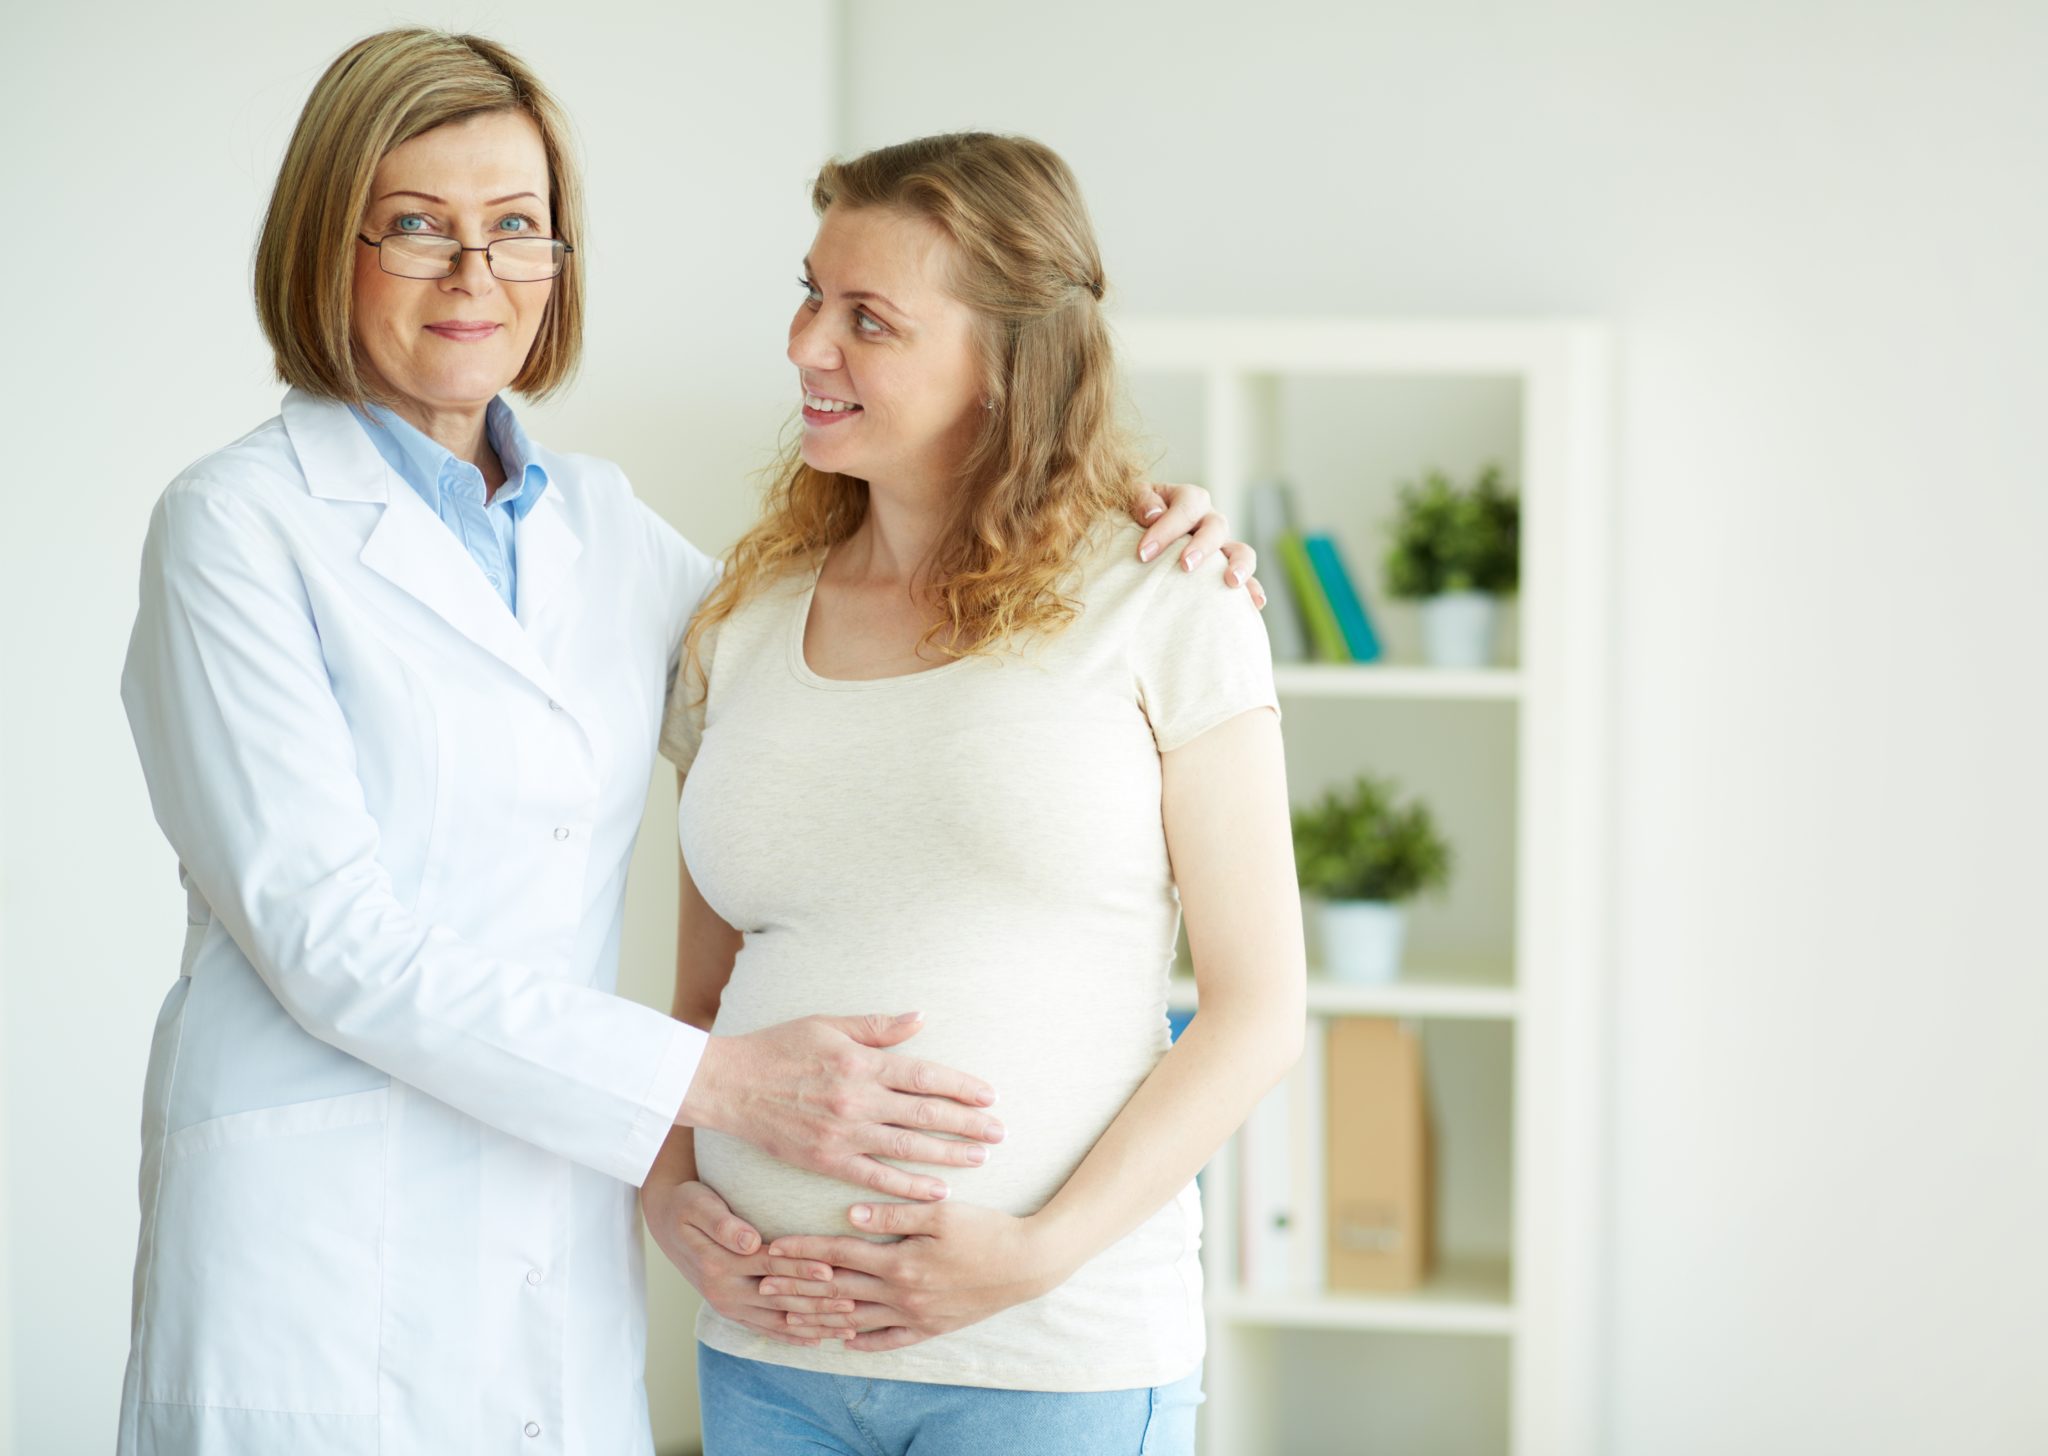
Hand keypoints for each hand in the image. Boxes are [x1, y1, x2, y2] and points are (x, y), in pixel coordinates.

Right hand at [640, 1177, 861, 1347]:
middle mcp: (723, 1291)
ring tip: (848, 1328)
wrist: (665, 1220)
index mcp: (718, 1263)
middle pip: (779, 1299)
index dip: (801, 1269)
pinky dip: (792, 1335)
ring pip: (777, 1321)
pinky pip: (766, 1328)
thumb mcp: (697, 1204)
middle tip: (854, 1305)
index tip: (832, 1271)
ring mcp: (727, 1305)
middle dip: (818, 1303)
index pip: (770, 1267)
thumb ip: (723, 1223)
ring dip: (813, 1326)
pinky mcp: (731, 1310)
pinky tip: (818, 1340)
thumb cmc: (686, 1204)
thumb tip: (750, 1242)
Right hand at [677, 1012, 1005, 1202]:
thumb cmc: (779, 1048)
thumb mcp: (829, 1025)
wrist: (730, 1085)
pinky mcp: (827, 1161)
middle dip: (968, 1124)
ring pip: (908, 1148)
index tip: (990, 1096)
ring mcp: (843, 1134)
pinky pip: (876, 1177)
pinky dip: (909, 1185)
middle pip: (926, 1114)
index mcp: (861, 1063)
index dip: (962, 1087)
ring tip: (980, 1158)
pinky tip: (938, 1190)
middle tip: (1000, 1133)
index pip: (925, 1076)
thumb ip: (877, 1026)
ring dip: (948, 1155)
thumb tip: (921, 1018)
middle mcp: (858, 1099)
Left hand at [766, 1199, 1071, 1352]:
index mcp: (899, 1260)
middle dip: (798, 1286)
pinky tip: (845, 1339)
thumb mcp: (940, 1212)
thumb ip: (893, 1212)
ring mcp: (915, 1316)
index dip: (803, 1250)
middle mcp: (901, 1293)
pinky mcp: (932, 1327)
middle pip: (838, 1290)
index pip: (839, 1254)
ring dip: (821, 1316)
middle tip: (763, 1284)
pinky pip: (890, 1340)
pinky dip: (865, 1340)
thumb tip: (849, 1212)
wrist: (1028, 1265)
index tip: (772, 1247)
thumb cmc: (986, 1229)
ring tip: (789, 1315)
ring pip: (857, 1319)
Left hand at [1130, 483, 1266, 608]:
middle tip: (1186, 566)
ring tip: (1231, 582)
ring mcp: (1221, 545)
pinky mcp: (1226, 569)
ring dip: (1239, 565)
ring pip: (1241, 550)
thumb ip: (1141, 501)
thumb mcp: (1132, 499)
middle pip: (1216, 526)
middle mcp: (1210, 520)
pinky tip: (1256, 603)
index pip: (1186, 506)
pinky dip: (1253, 589)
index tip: (1144, 553)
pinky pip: (1247, 578)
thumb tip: (1153, 515)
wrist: (1140, 531)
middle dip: (1202, 546)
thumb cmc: (1136, 515)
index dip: (1167, 528)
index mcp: (1189, 499)